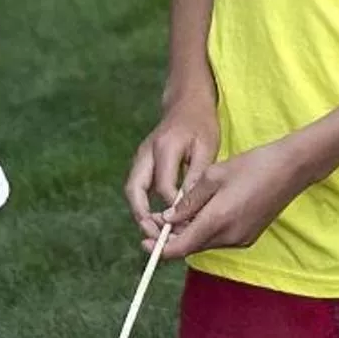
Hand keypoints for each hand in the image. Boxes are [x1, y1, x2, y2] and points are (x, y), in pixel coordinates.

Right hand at [124, 92, 220, 237]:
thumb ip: (196, 175)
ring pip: (132, 189)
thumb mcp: (207, 147)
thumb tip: (187, 205)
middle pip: (134, 189)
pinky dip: (142, 203)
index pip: (163, 186)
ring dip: (139, 211)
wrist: (187, 103)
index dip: (172, 209)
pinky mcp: (141, 161)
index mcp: (164, 147)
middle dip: (141, 214)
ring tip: (154, 231)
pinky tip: (157, 217)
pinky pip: (137, 185)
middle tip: (154, 234)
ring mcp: (140, 156)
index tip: (183, 224)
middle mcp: (146, 152)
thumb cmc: (201, 124)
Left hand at [155, 139, 312, 259]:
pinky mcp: (248, 236)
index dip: (160, 248)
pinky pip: (218, 238)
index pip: (181, 247)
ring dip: (188, 233)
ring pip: (204, 242)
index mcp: (217, 220)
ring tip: (173, 215)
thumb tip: (168, 219)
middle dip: (171, 238)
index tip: (144, 242)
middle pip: (191, 246)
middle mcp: (229, 236)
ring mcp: (241, 239)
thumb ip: (188, 201)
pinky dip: (204, 230)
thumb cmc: (251, 165)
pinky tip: (198, 214)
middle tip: (154, 222)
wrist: (290, 169)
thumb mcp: (213, 176)